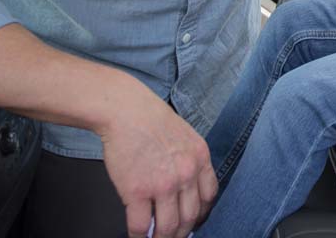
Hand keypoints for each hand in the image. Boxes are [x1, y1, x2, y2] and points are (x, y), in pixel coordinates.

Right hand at [98, 80, 217, 237]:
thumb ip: (189, 162)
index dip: (200, 215)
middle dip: (182, 233)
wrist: (126, 111)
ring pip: (168, 227)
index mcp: (200, 158)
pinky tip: (137, 236)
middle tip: (173, 237)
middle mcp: (186, 174)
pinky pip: (141, 226)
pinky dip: (139, 237)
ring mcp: (162, 184)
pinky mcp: (137, 191)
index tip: (192, 221)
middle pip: (190, 218)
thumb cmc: (150, 120)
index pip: (209, 197)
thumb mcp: (185, 137)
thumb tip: (185, 189)